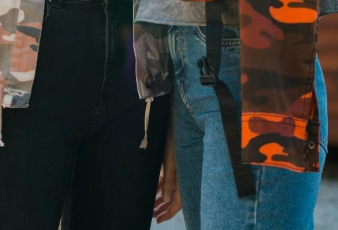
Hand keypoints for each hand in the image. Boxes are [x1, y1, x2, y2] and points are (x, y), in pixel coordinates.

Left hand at [153, 102, 181, 223]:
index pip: (178, 201)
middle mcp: (184, 174)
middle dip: (164, 207)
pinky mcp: (175, 160)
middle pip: (175, 197)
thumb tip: (166, 199)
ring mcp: (179, 167)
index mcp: (184, 176)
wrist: (179, 118)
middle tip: (154, 215)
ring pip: (172, 188)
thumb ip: (168, 180)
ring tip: (152, 205)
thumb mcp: (170, 160)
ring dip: (162, 197)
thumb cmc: (174, 137)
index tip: (158, 220)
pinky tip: (156, 189)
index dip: (169, 212)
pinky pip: (170, 178)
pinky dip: (162, 185)